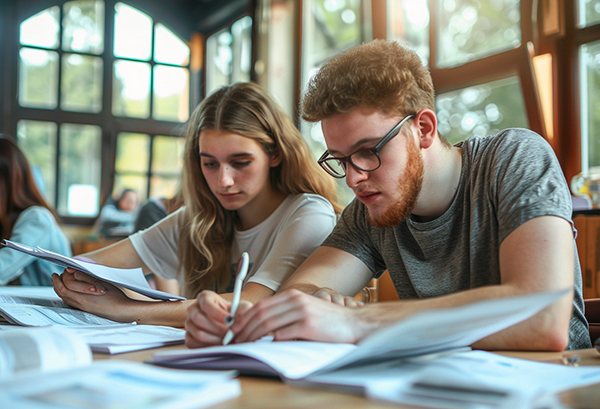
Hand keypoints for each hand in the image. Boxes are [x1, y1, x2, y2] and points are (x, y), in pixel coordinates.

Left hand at [52, 271, 133, 321]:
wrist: (122, 311)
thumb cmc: (115, 296)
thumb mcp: (101, 282)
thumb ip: (86, 276)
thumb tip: (71, 271)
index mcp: (83, 296)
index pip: (66, 285)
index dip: (61, 277)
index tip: (62, 270)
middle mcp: (80, 303)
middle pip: (62, 293)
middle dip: (57, 283)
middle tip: (55, 276)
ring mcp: (82, 308)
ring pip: (64, 298)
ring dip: (59, 289)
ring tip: (57, 282)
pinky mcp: (85, 310)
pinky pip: (70, 302)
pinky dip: (65, 295)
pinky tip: (67, 292)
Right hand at [184, 290, 251, 347]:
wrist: (230, 325)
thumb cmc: (234, 314)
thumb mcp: (242, 308)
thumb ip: (242, 310)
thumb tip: (237, 319)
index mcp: (204, 297)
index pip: (206, 303)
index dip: (217, 312)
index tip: (229, 319)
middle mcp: (193, 309)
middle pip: (199, 319)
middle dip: (216, 328)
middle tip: (229, 333)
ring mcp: (189, 323)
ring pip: (197, 333)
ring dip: (214, 339)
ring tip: (226, 340)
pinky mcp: (188, 336)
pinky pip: (193, 343)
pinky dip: (207, 346)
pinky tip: (218, 345)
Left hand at [231, 289, 361, 343]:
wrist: (353, 323)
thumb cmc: (328, 321)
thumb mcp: (305, 310)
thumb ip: (286, 314)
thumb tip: (262, 326)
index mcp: (292, 296)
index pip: (261, 305)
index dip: (245, 318)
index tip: (235, 329)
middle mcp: (295, 300)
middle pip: (261, 314)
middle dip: (245, 328)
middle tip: (236, 340)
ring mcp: (302, 312)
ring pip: (268, 324)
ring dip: (253, 336)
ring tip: (246, 345)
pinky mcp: (308, 325)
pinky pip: (283, 334)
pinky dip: (271, 341)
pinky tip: (265, 346)